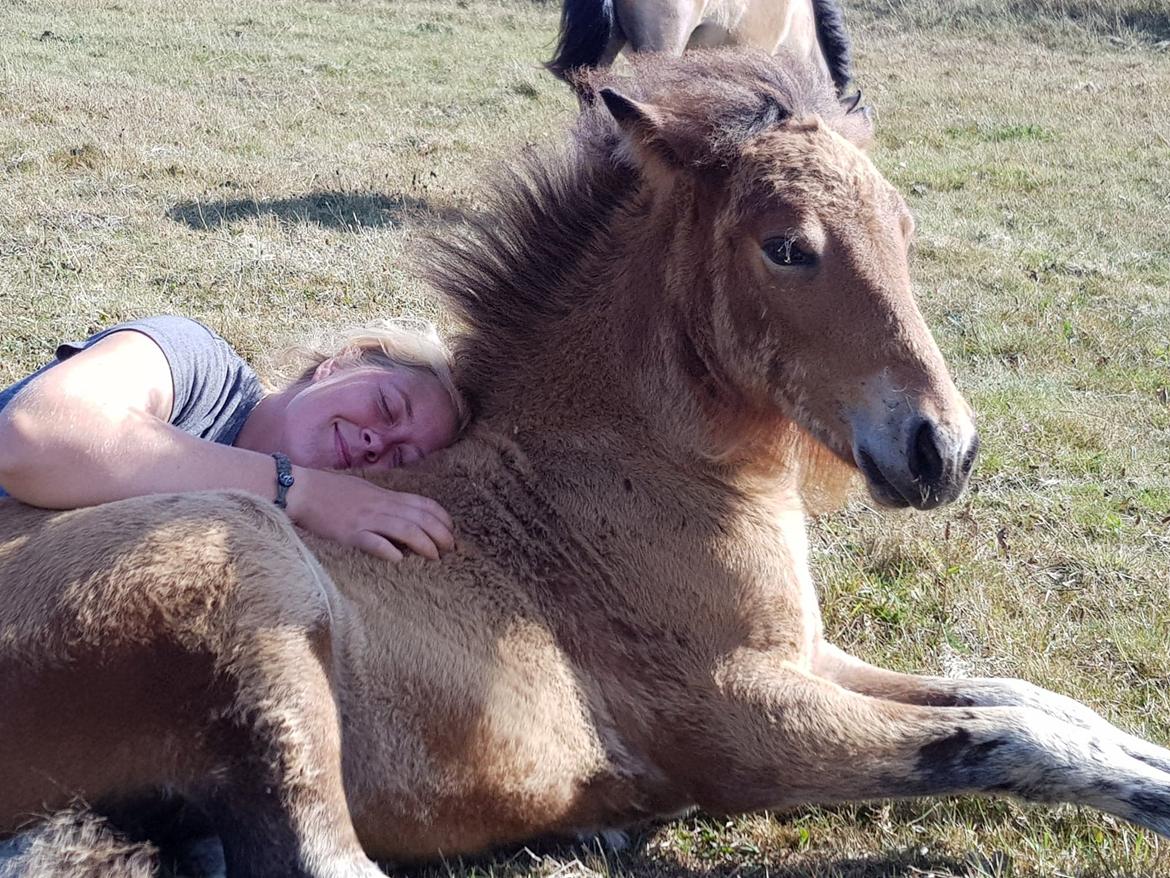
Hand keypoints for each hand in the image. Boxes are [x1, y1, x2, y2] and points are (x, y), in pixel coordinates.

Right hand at [287, 467, 453, 561]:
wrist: (301, 489)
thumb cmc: (331, 491)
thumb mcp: (365, 491)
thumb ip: (386, 503)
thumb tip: (404, 517)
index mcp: (386, 496)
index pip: (425, 504)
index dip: (443, 519)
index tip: (452, 532)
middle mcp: (381, 506)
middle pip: (422, 518)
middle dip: (441, 534)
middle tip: (450, 550)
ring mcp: (366, 519)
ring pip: (406, 529)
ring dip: (425, 545)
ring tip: (435, 558)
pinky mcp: (349, 533)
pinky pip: (374, 542)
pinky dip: (389, 551)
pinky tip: (400, 560)